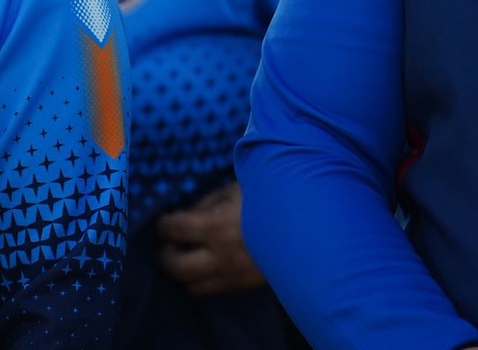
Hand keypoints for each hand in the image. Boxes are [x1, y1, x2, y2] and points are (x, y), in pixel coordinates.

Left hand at [157, 180, 266, 294]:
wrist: (313, 226)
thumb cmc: (276, 198)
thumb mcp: (243, 187)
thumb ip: (215, 198)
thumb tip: (194, 208)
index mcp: (216, 227)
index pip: (174, 230)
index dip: (164, 225)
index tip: (163, 222)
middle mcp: (220, 256)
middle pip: (176, 267)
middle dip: (166, 255)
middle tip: (168, 246)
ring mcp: (234, 275)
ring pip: (193, 286)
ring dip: (183, 273)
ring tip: (186, 260)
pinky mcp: (247, 285)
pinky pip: (216, 291)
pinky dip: (205, 282)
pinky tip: (209, 269)